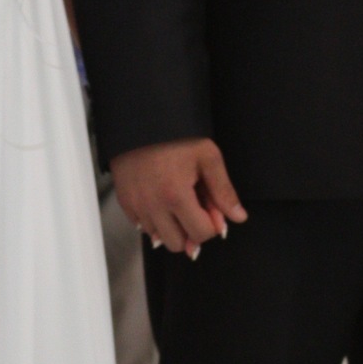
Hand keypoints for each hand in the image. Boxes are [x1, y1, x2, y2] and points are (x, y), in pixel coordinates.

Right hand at [111, 137, 247, 258]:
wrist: (142, 119)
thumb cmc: (175, 135)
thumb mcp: (208, 157)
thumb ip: (223, 191)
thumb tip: (237, 216)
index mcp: (176, 196)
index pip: (201, 234)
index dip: (212, 225)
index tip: (211, 209)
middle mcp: (153, 206)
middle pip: (178, 244)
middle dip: (191, 231)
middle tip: (194, 207)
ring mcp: (136, 205)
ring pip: (158, 238)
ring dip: (172, 228)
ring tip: (177, 203)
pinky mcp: (125, 202)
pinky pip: (141, 227)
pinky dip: (154, 220)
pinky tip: (161, 201)